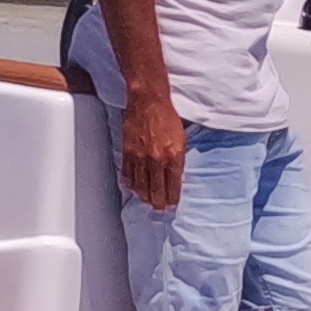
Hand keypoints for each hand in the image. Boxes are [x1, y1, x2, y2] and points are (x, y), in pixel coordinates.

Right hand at [118, 88, 188, 212]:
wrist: (149, 101)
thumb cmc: (167, 116)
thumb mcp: (182, 138)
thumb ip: (179, 158)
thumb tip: (176, 175)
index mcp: (173, 155)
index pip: (173, 185)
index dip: (172, 198)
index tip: (172, 205)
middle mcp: (156, 159)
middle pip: (156, 190)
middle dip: (158, 203)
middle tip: (159, 208)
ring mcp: (140, 157)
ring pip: (141, 186)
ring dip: (144, 196)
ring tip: (147, 200)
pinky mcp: (128, 152)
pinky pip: (128, 174)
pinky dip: (131, 184)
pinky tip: (134, 187)